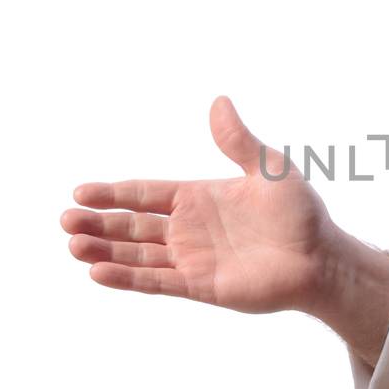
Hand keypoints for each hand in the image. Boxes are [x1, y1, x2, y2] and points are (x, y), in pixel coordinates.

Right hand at [61, 98, 388, 350]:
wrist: (322, 257)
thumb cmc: (300, 213)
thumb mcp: (269, 169)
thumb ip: (239, 141)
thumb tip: (219, 102)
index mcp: (197, 197)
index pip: (144, 194)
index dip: (113, 193)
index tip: (80, 192)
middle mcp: (188, 229)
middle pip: (131, 226)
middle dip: (98, 224)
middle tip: (65, 221)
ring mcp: (192, 259)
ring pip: (137, 255)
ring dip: (104, 252)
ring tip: (73, 246)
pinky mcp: (200, 286)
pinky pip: (157, 281)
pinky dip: (128, 278)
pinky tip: (99, 274)